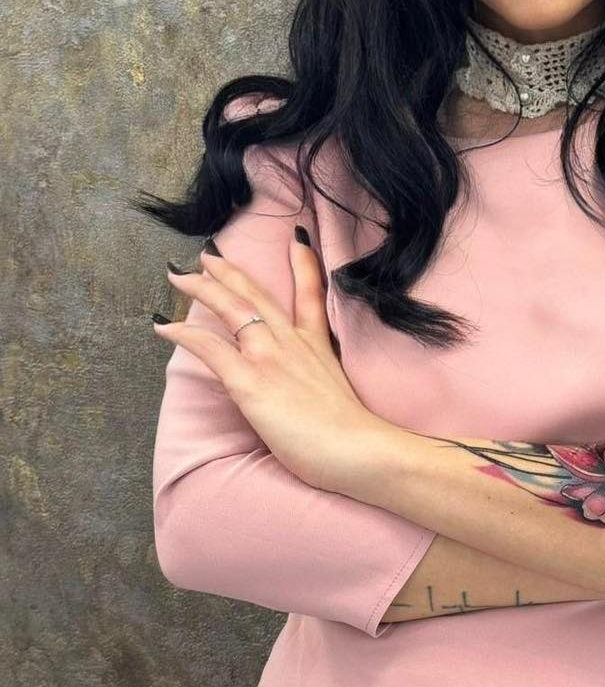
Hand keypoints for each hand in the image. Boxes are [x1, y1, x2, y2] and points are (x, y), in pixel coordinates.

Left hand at [153, 230, 398, 496]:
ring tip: (179, 276)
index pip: (311, 293)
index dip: (303, 263)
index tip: (296, 238)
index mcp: (317, 346)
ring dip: (202, 289)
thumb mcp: (339, 392)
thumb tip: (313, 384)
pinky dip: (184, 333)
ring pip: (232, 309)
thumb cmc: (352, 435)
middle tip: (210, 255)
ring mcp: (270, 358)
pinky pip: (210, 349)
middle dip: (231, 271)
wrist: (358, 448)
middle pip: (258, 295)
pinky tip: (165, 325)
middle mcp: (292, 343)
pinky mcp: (250, 381)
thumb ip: (320, 378)